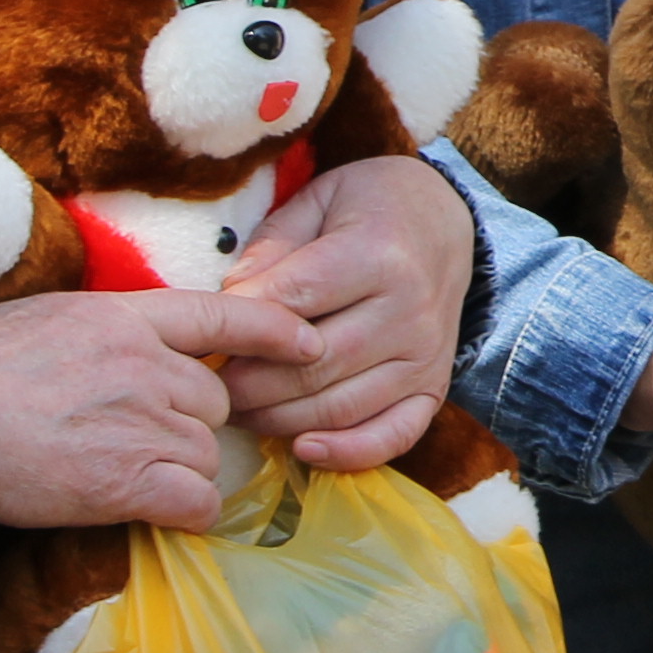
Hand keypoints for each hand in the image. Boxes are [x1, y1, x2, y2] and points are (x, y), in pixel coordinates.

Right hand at [0, 287, 293, 528]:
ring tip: (124, 478)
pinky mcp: (128, 480)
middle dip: (191, 426)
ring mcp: (142, 422)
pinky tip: (154, 513)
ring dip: (180, 472)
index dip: (275, 330)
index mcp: (125, 316)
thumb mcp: (42, 319)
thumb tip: (112, 348)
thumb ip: (99, 331)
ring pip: (207, 454)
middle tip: (137, 443)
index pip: (223, 315)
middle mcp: (148, 365)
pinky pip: (195, 501)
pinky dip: (185, 513)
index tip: (308, 344)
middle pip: (215, 402)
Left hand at [215, 154, 475, 469]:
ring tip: (237, 410)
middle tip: (206, 384)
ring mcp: (424, 355)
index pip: (296, 300)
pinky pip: (393, 435)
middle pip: (313, 366)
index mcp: (377, 252)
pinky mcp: (433, 387)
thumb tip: (230, 300)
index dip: (241, 324)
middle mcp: (408, 309)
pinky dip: (348, 453)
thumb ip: (273, 245)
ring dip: (278, 419)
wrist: (448, 223)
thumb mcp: (319, 199)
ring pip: (341, 407)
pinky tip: (303, 449)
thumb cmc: (370, 208)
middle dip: (247, 383)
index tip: (204, 335)